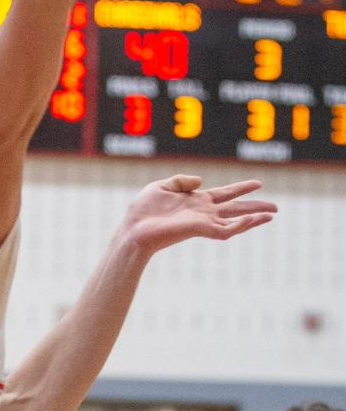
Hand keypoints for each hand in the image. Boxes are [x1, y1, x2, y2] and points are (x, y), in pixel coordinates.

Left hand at [123, 174, 276, 256]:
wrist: (134, 229)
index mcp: (196, 201)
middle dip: (255, 206)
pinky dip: (242, 225)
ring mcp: (204, 222)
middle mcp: (203, 212)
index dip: (241, 188)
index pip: (224, 194)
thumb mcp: (162, 186)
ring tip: (271, 215)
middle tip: (275, 207)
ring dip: (254, 217)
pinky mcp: (201, 230)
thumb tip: (201, 181)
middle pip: (235, 208)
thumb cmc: (142, 211)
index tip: (258, 183)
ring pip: (236, 221)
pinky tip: (254, 219)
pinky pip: (226, 229)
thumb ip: (182, 181)